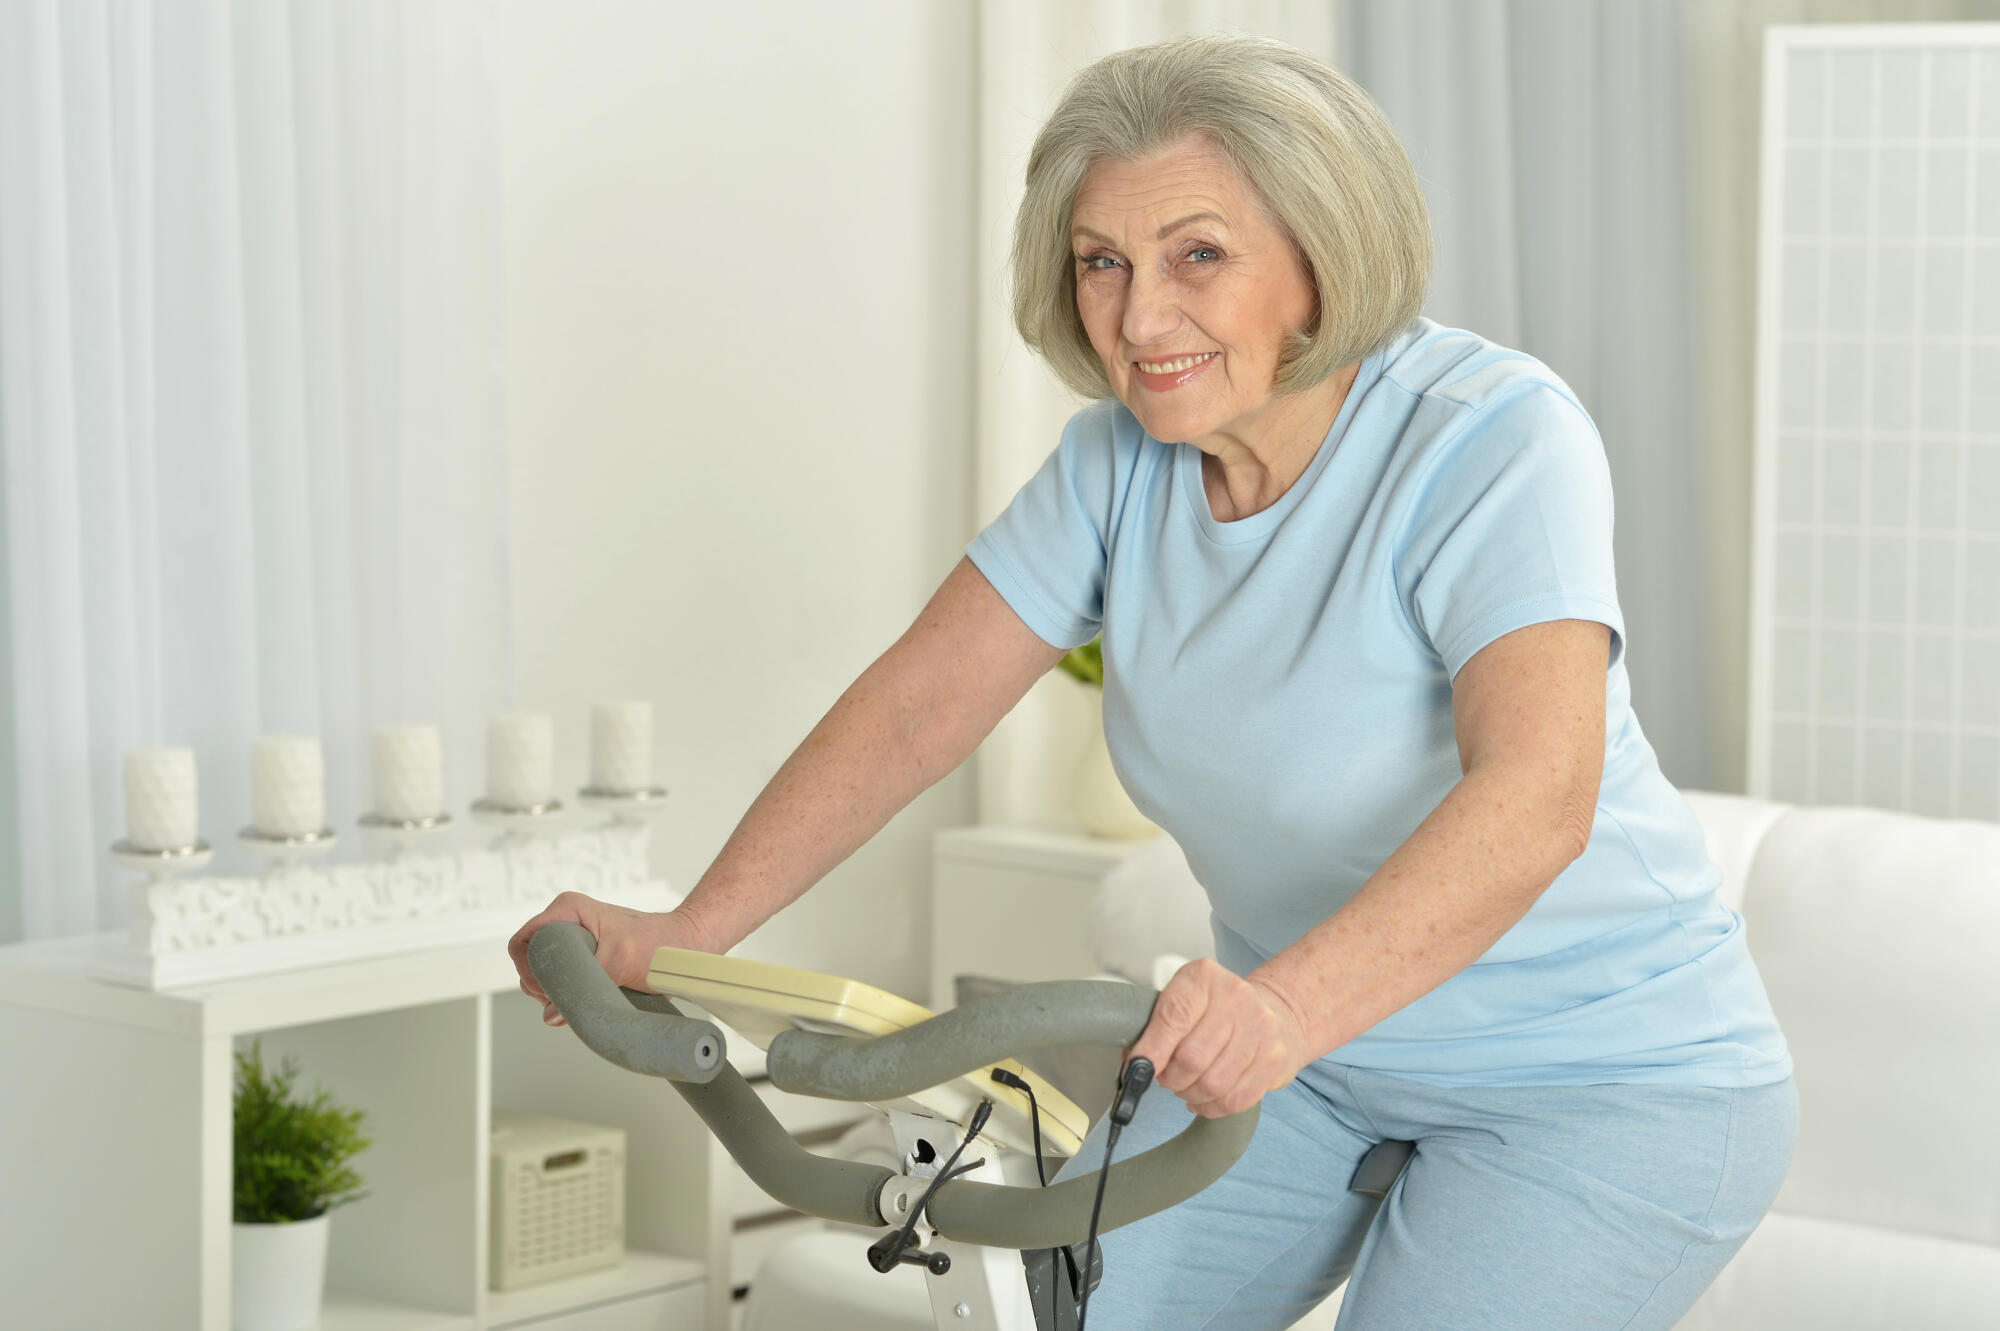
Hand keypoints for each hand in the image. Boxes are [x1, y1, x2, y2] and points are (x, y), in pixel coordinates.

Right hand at [507, 892, 709, 1026]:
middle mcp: (566, 921)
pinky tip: (583, 1000)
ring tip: (576, 1000)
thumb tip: (551, 1014)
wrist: (687, 945)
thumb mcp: (621, 961)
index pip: (523, 942)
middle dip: (539, 984)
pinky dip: (566, 991)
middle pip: (529, 959)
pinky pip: (561, 977)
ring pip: (543, 971)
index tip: (546, 991)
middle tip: (561, 1001)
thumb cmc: (659, 944)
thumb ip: (585, 984)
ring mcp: (574, 939)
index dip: (528, 969)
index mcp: (568, 909)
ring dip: (553, 990)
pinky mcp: (584, 955)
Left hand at [1128, 958, 1312, 1117]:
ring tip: (1186, 1086)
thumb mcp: (1182, 999)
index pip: (1172, 1017)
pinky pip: (1234, 1099)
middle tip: (1165, 1077)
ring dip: (1190, 1094)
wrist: (1274, 1010)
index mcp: (1203, 976)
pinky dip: (1212, 1106)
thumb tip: (1134, 1064)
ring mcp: (1261, 1028)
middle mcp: (1236, 997)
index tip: (1138, 1069)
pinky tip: (1205, 1097)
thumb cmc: (1215, 1009)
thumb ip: (1154, 1026)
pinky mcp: (1274, 1060)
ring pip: (1213, 1084)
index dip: (1151, 1050)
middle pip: (1191, 1057)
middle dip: (1170, 1077)